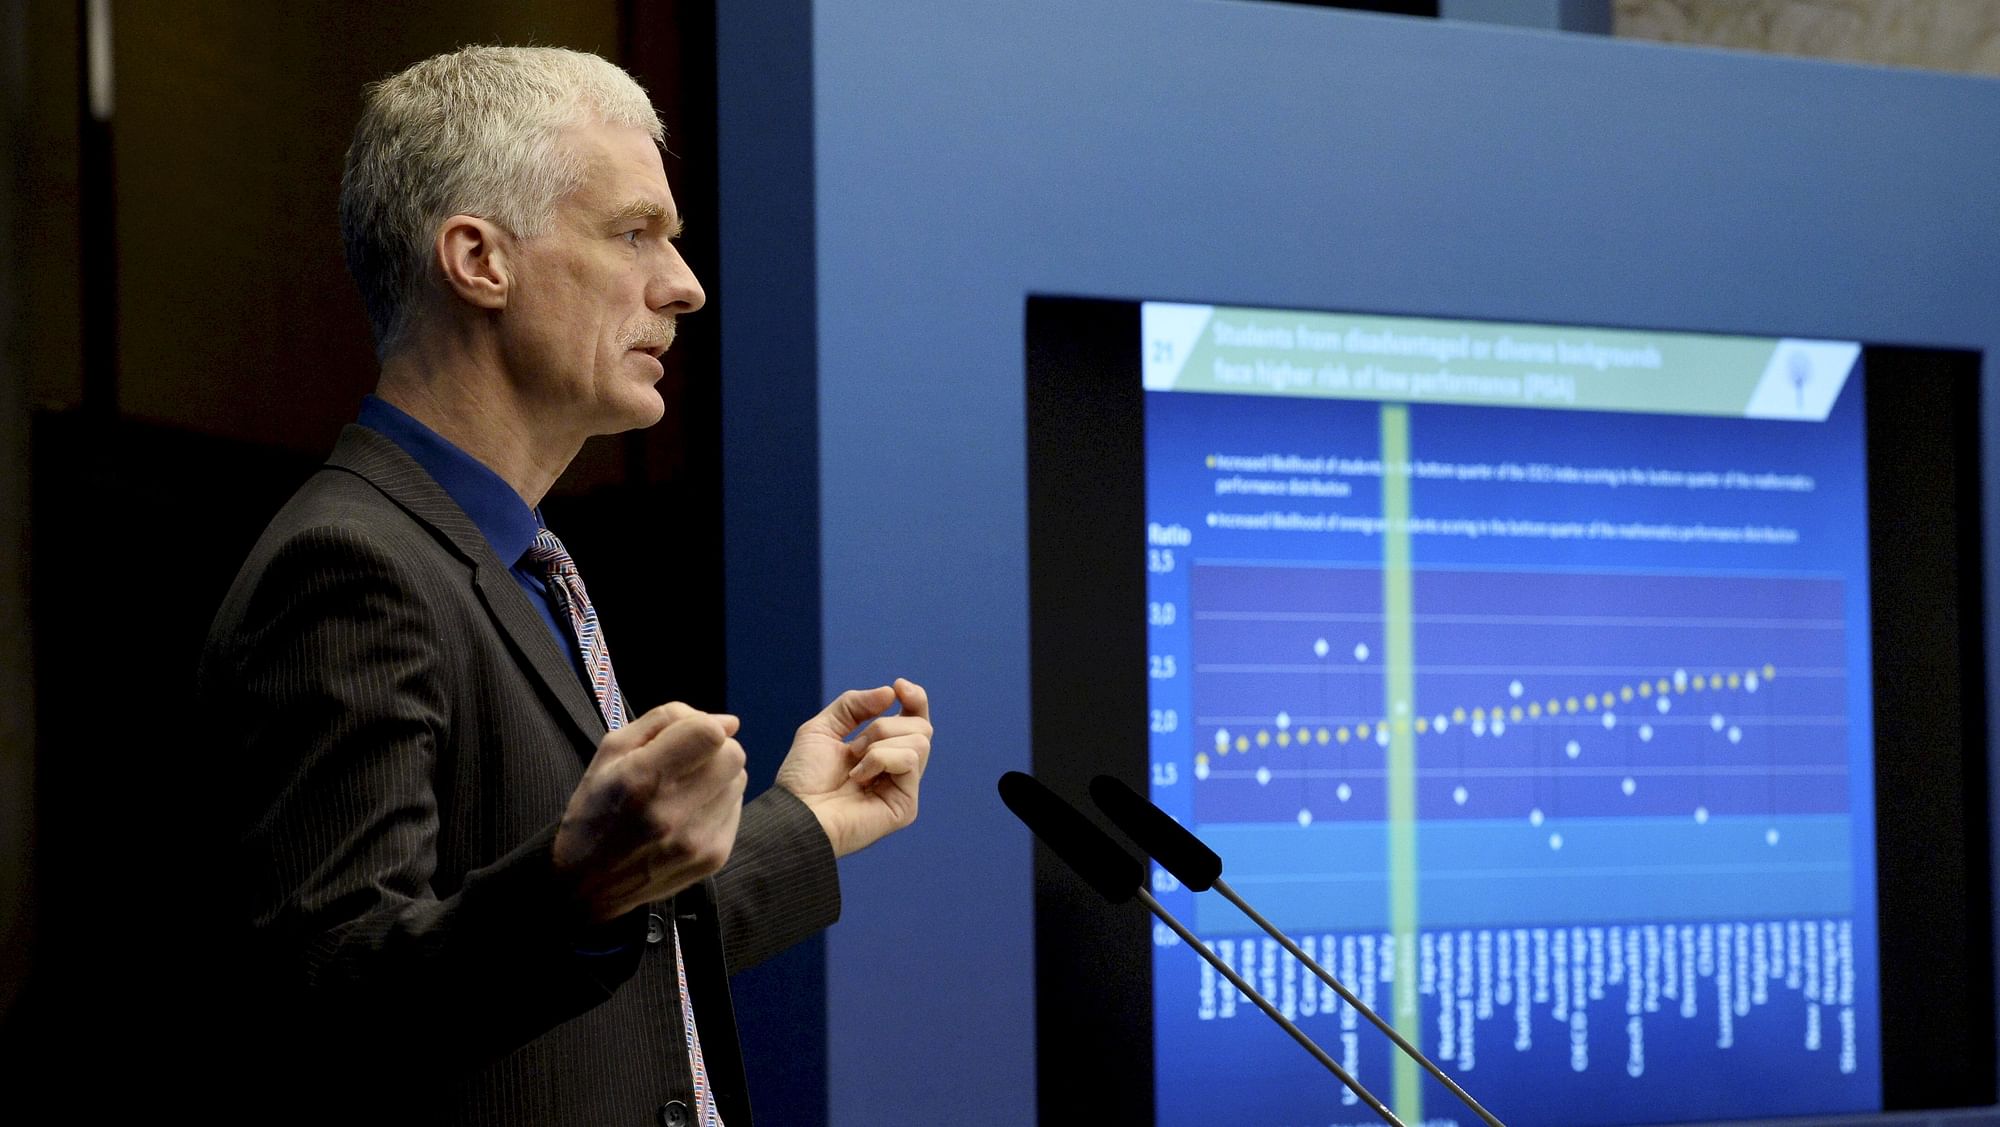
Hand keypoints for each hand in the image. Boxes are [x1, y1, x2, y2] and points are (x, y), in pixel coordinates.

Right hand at [552, 702, 748, 922]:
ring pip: (738, 780)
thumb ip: (666, 721)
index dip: (704, 724)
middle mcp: (672, 812)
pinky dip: (718, 803)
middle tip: (687, 762)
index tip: (689, 735)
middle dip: (714, 749)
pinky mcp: (713, 858)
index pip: (709, 734)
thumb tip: (728, 722)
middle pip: (733, 755)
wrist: (586, 884)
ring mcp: (697, 840)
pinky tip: (689, 814)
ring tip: (684, 791)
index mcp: (642, 779)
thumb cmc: (596, 809)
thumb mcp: (612, 751)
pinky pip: (736, 809)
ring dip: (717, 777)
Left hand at [775, 678, 931, 857]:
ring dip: (879, 743)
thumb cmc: (803, 778)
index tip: (899, 686)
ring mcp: (904, 788)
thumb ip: (853, 705)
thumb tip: (890, 692)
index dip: (915, 699)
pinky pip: (909, 759)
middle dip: (884, 726)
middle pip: (921, 726)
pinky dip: (881, 758)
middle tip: (855, 747)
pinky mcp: (906, 805)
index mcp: (883, 752)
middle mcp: (897, 770)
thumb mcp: (823, 728)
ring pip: (920, 740)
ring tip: (854, 766)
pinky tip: (859, 778)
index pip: (916, 720)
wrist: (795, 812)